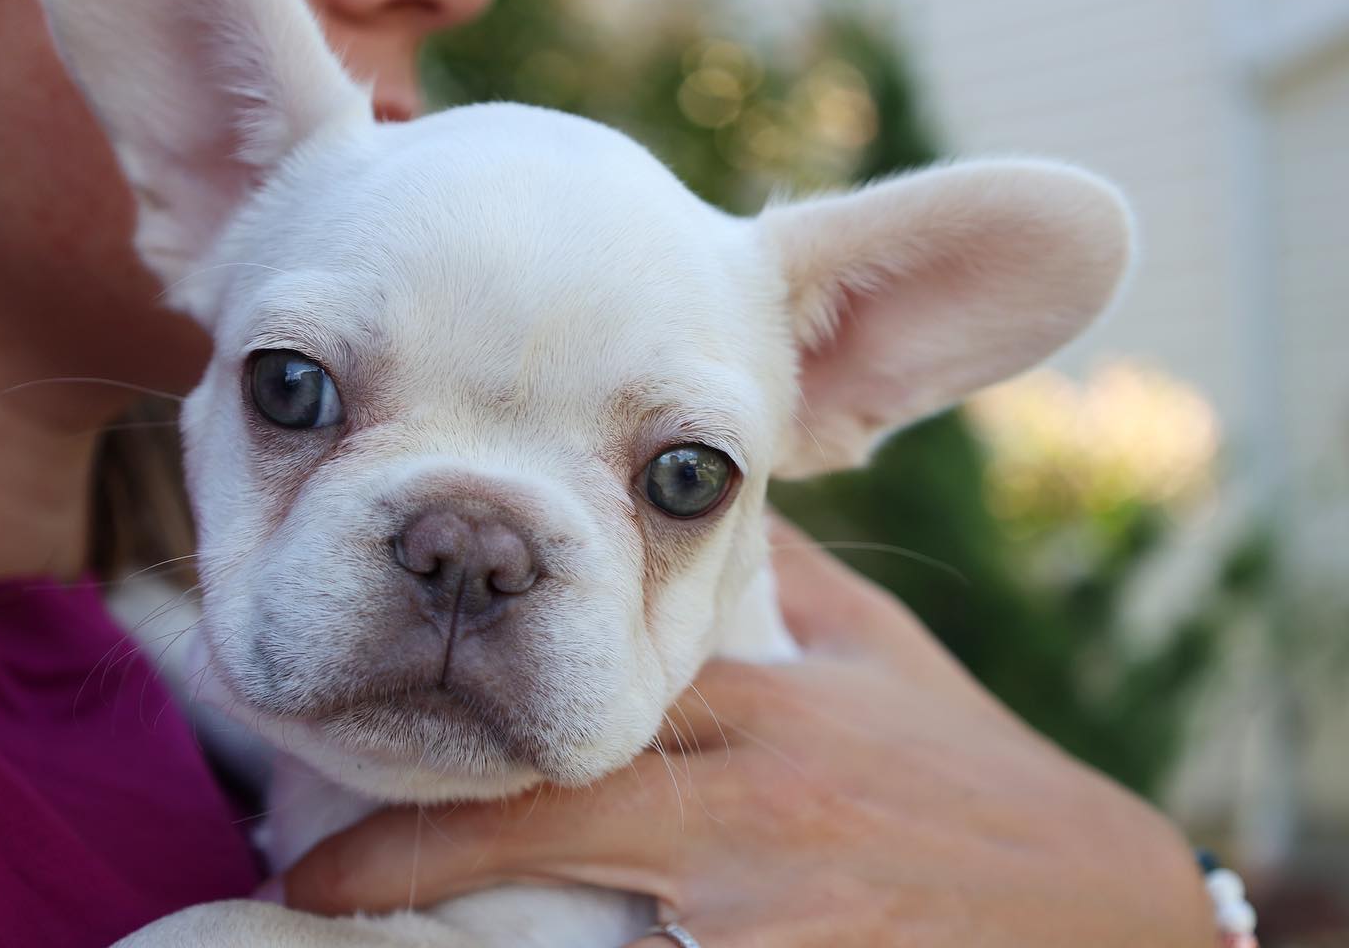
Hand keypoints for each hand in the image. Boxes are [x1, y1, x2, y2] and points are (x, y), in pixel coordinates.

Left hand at [280, 517, 1216, 945]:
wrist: (1095, 902)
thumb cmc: (969, 773)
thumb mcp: (873, 656)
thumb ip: (777, 583)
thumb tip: (704, 505)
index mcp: (765, 711)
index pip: (583, 721)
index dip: (457, 764)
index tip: (349, 795)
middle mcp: (758, 805)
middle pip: (557, 822)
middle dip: (421, 863)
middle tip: (313, 887)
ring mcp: (776, 910)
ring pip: (596, 929)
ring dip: (490, 939)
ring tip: (374, 942)